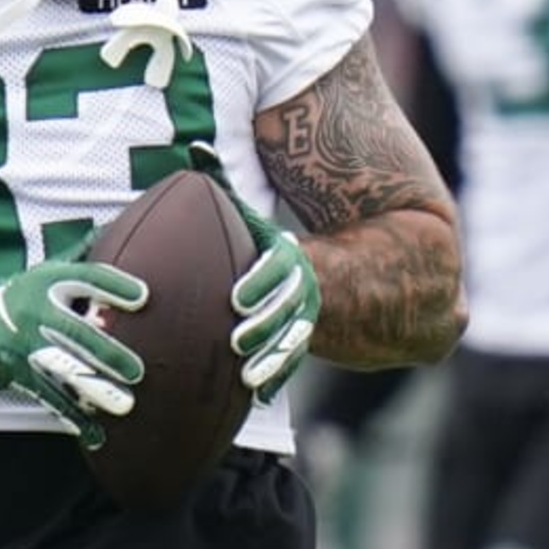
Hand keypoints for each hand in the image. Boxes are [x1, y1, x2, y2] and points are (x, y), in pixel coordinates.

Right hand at [0, 256, 147, 448]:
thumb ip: (80, 255)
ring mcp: (27, 347)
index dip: (114, 286)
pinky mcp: (21, 375)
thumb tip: (109, 227)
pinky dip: (73, 416)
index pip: (86, 279)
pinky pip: (50, 397)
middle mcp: (37, 313)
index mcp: (48, 283)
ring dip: (94, 389)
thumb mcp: (44, 271)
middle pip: (77, 332)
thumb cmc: (20, 296)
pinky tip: (97, 433)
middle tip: (137, 370)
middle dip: (107, 351)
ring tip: (124, 404)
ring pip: (65, 369)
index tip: (143, 296)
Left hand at [190, 143, 318, 393]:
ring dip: (270, 359)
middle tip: (236, 342)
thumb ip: (228, 191)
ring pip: (291, 341)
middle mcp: (301, 289)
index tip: (236, 298)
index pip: (278, 267)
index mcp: (288, 257)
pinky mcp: (302, 346)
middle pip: (286, 308)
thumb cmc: (275, 247)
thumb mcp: (258, 221)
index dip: (259, 282)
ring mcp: (305, 320)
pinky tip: (253, 396)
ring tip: (246, 376)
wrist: (353, 280)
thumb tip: (196, 152)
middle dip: (263, 326)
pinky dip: (275, 378)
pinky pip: (291, 364)